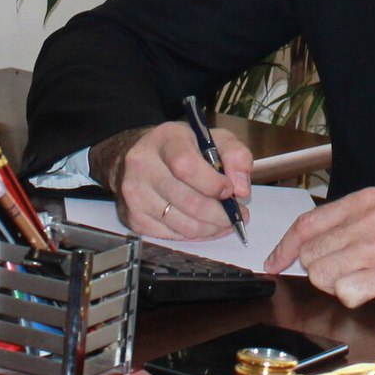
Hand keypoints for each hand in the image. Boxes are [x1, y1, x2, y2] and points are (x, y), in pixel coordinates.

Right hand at [89, 122, 251, 239]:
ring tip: (225, 222)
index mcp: (165, 140)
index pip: (185, 166)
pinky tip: (205, 227)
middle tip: (238, 215)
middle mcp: (143, 165)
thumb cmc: (184, 147)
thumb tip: (242, 189)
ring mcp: (134, 193)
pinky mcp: (132, 216)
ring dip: (210, 228)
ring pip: (181, 223)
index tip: (230, 191)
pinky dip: (194, 236)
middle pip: (186, 200)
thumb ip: (236, 155)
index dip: (212, 184)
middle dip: (219, 214)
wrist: (143, 156)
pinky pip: (170, 235)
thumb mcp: (214, 139)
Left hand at [263, 187, 374, 307]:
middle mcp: (370, 219)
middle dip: (321, 270)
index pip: (308, 223)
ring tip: (364, 281)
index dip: (285, 246)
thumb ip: (357, 221)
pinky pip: (346, 292)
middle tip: (347, 274)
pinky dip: (353, 297)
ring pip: (323, 274)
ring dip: (337, 285)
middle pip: (312, 253)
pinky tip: (373, 291)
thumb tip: (318, 242)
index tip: (275, 262)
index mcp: (369, 200)